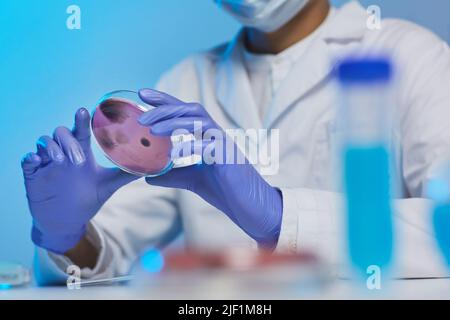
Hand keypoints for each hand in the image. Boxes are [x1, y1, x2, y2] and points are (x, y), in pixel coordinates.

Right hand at [21, 108, 137, 253]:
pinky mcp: (33, 173)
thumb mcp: (108, 186)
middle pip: (62, 133)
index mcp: (81, 152)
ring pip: (44, 141)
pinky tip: (36, 161)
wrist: (67, 222)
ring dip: (52, 147)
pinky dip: (31, 157)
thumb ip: (126, 174)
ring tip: (61, 161)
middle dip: (69, 142)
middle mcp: (64, 152)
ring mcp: (47, 162)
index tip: (84, 111)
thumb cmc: (87, 199)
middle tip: (79, 160)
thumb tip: (152, 168)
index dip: (81, 120)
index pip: (82, 131)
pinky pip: (27, 159)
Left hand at [138, 89, 282, 247]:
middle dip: (165, 107)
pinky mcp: (229, 157)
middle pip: (190, 110)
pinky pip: (209, 146)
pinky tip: (173, 155)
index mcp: (207, 136)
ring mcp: (224, 144)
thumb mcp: (193, 180)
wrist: (250, 205)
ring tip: (152, 129)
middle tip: (141, 113)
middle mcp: (216, 135)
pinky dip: (190, 147)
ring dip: (174, 122)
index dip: (165, 101)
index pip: (185, 112)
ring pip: (199, 122)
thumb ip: (173, 174)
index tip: (143, 95)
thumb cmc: (226, 190)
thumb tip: (148, 175)